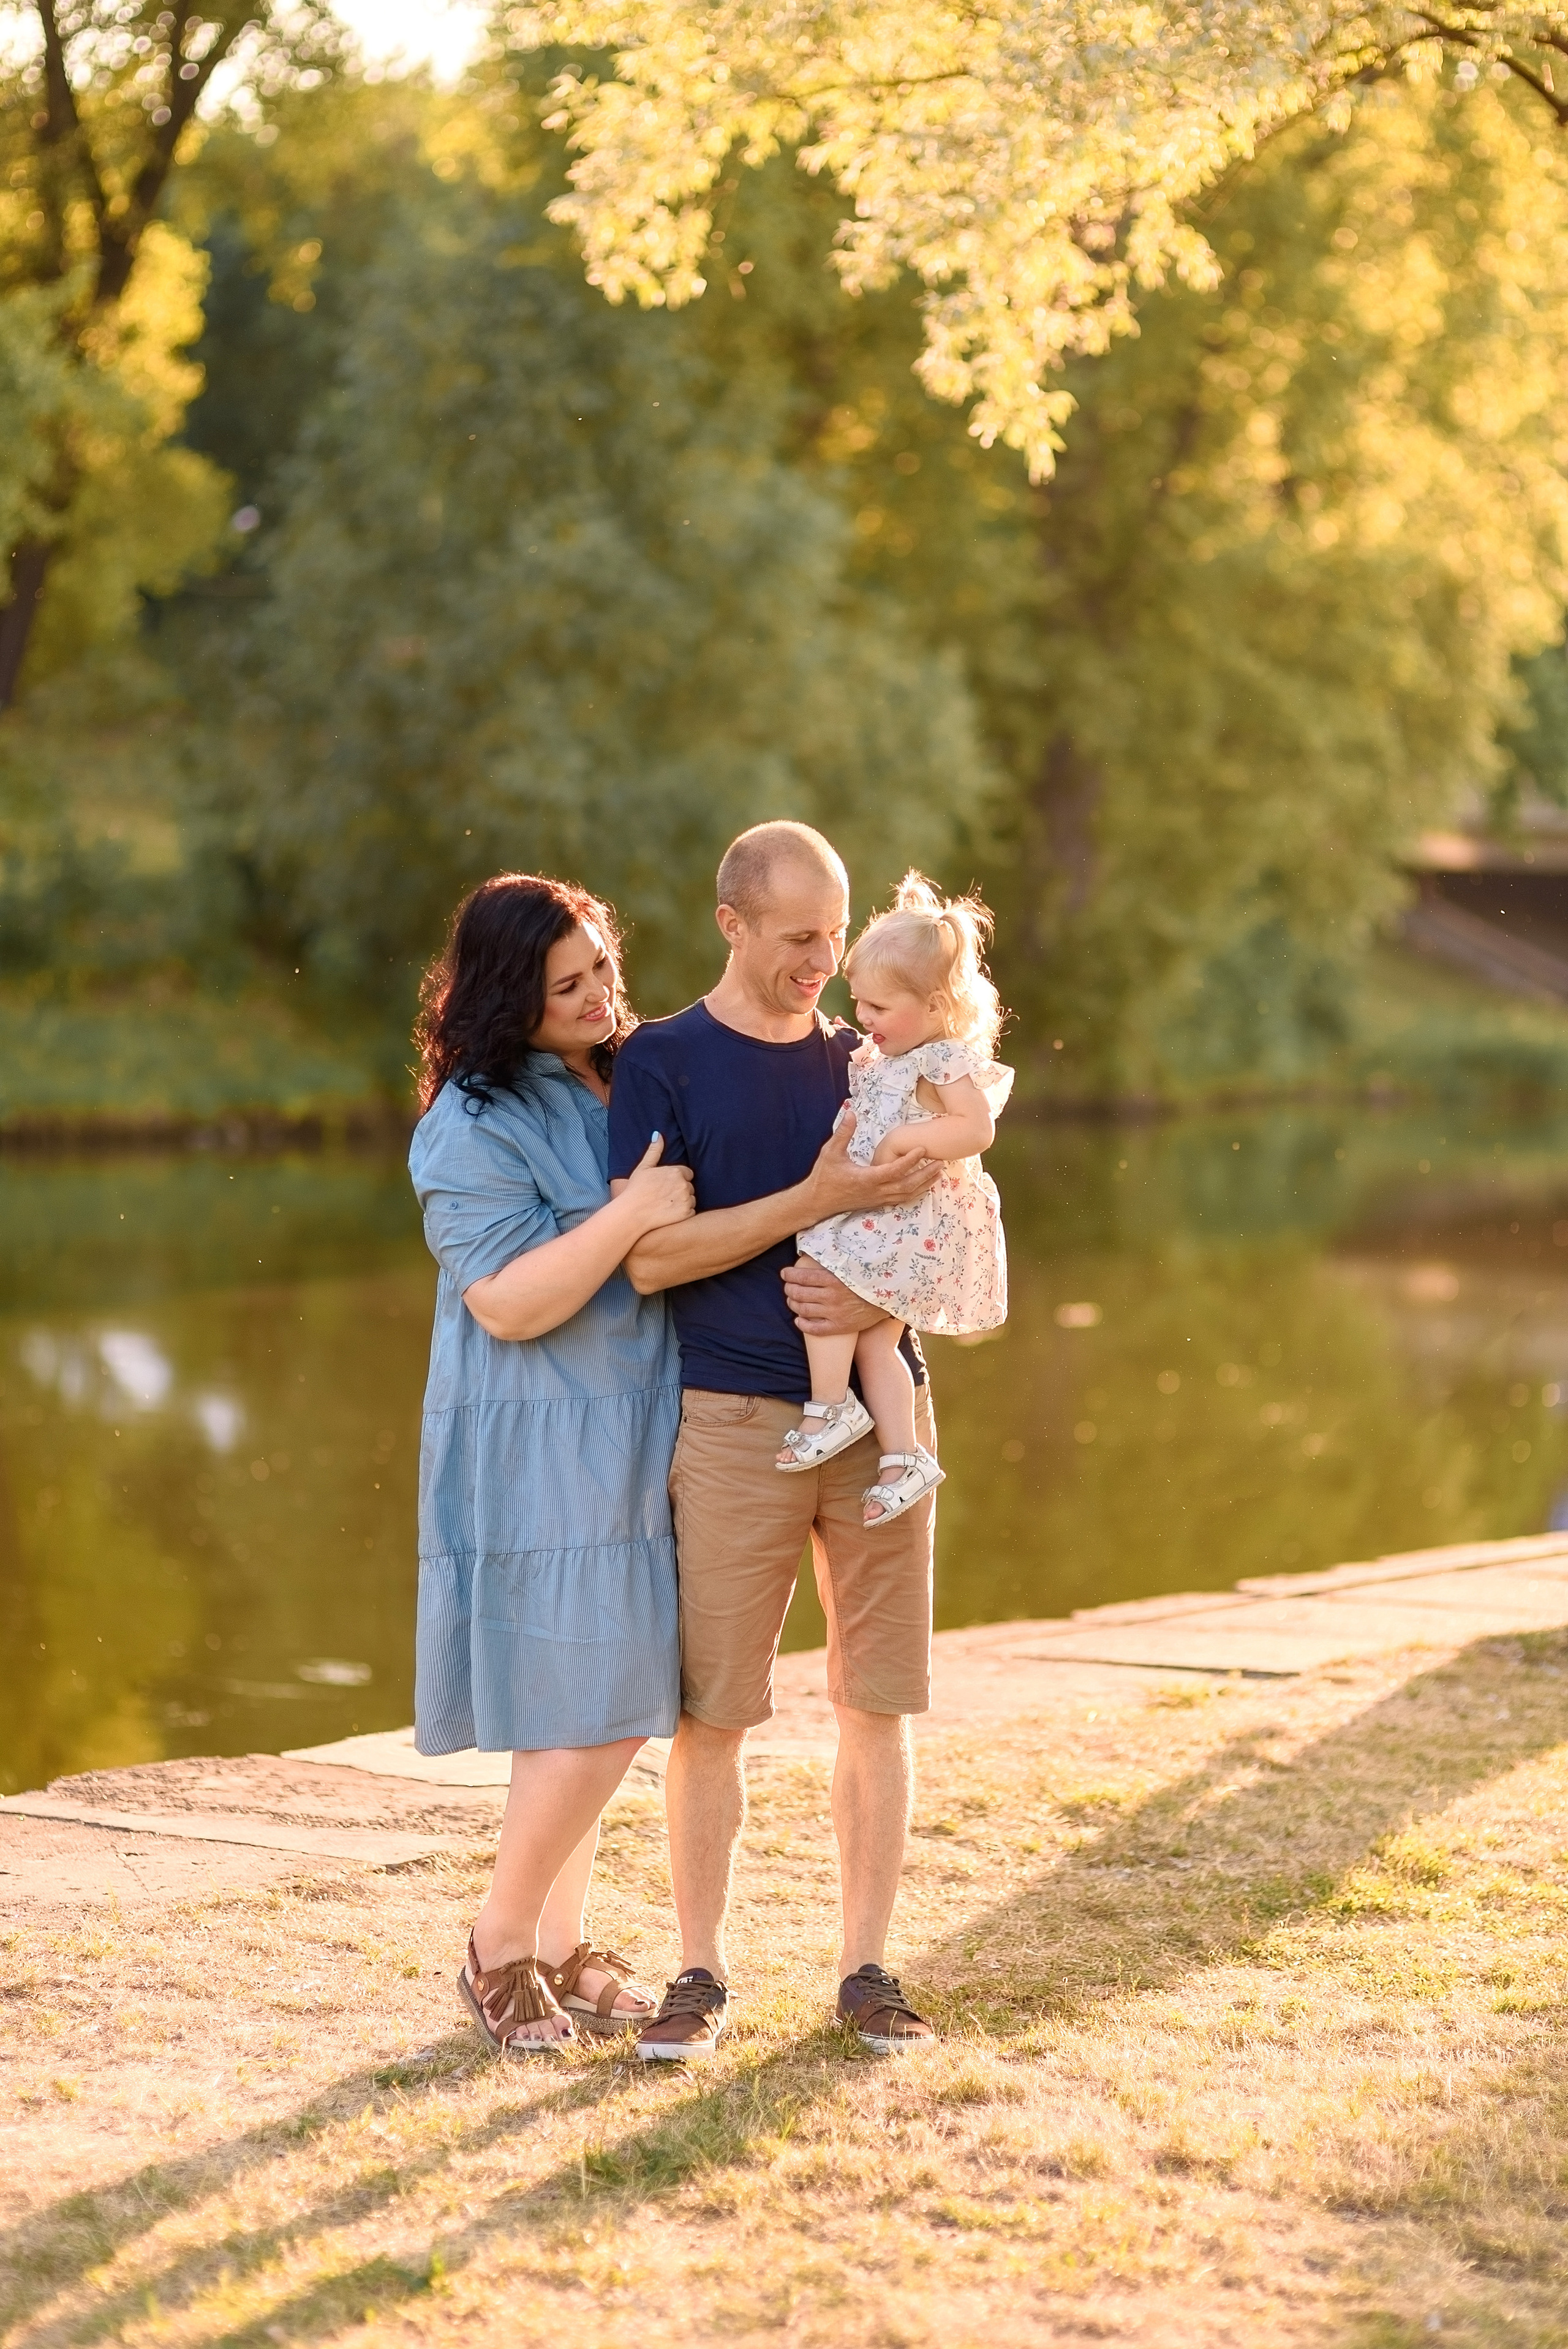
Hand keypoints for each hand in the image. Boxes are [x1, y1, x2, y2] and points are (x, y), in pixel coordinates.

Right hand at [623, 1132, 694, 1233]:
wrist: (632, 1213)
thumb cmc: (636, 1189)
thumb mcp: (644, 1167)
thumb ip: (654, 1151)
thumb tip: (658, 1134)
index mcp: (676, 1171)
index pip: (687, 1174)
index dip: (677, 1179)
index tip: (666, 1186)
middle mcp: (684, 1184)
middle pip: (689, 1186)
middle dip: (680, 1190)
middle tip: (664, 1197)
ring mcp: (686, 1199)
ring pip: (691, 1199)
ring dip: (683, 1202)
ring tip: (666, 1205)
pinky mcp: (686, 1213)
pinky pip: (690, 1211)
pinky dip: (683, 1213)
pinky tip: (669, 1213)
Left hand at [780, 1258, 887, 1336]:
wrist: (888, 1299)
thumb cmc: (868, 1279)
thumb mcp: (851, 1266)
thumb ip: (833, 1261)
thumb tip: (814, 1251)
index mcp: (833, 1279)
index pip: (802, 1277)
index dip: (789, 1275)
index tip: (784, 1274)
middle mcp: (832, 1297)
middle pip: (799, 1293)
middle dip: (789, 1289)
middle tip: (787, 1287)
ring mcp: (834, 1313)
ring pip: (803, 1310)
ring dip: (793, 1304)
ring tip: (792, 1301)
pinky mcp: (839, 1327)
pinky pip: (814, 1329)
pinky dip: (802, 1324)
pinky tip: (799, 1320)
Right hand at [801, 1114, 939, 1219]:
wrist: (817, 1202)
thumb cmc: (824, 1177)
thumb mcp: (830, 1152)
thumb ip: (843, 1133)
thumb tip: (851, 1112)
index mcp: (866, 1179)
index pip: (894, 1170)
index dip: (909, 1160)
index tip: (923, 1149)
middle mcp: (875, 1191)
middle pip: (907, 1185)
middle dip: (925, 1174)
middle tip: (941, 1162)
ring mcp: (878, 1199)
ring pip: (907, 1195)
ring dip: (924, 1184)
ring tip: (938, 1173)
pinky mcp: (878, 1203)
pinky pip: (901, 1200)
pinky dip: (915, 1193)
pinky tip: (924, 1186)